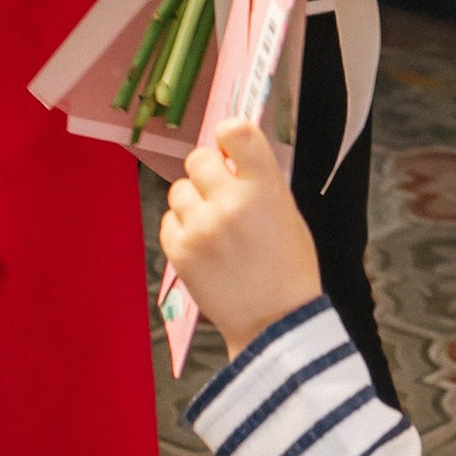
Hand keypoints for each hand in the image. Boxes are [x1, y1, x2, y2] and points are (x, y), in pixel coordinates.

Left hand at [161, 119, 320, 357]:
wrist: (274, 323)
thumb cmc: (286, 268)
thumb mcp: (287, 212)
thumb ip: (258, 180)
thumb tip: (229, 153)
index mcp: (266, 188)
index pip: (237, 132)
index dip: (229, 135)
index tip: (229, 147)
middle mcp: (231, 202)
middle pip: (198, 158)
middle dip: (207, 172)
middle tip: (221, 193)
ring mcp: (202, 227)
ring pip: (179, 190)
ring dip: (193, 202)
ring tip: (214, 228)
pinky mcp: (180, 250)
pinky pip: (168, 220)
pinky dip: (182, 229)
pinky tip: (204, 246)